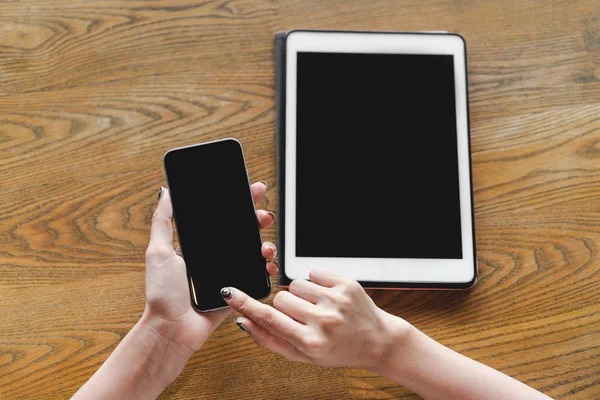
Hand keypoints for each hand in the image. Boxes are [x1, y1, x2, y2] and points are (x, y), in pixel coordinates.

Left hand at [144, 182, 277, 356]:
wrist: (173, 329)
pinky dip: (267, 268)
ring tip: (265, 245)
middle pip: (242, 232)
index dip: (238, 204)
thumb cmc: (162, 294)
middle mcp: (214, 257)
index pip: (221, 218)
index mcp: (198, 245)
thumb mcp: (158, 252)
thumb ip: (163, 221)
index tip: (252, 191)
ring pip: (254, 252)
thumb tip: (166, 192)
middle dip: (257, 220)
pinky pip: (257, 276)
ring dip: (265, 244)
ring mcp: (227, 273)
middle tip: (264, 216)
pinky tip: (267, 264)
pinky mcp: (237, 290)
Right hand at [222, 269, 410, 368]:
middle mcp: (324, 322)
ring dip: (302, 294)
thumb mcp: (302, 356)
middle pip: (281, 299)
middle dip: (286, 306)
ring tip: (318, 307)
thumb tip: (244, 321)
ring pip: (295, 284)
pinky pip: (313, 272)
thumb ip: (270, 340)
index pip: (268, 318)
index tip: (229, 293)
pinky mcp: (346, 284)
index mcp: (310, 342)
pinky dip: (317, 282)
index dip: (245, 304)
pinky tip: (328, 296)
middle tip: (304, 317)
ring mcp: (336, 301)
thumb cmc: (338, 350)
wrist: (377, 341)